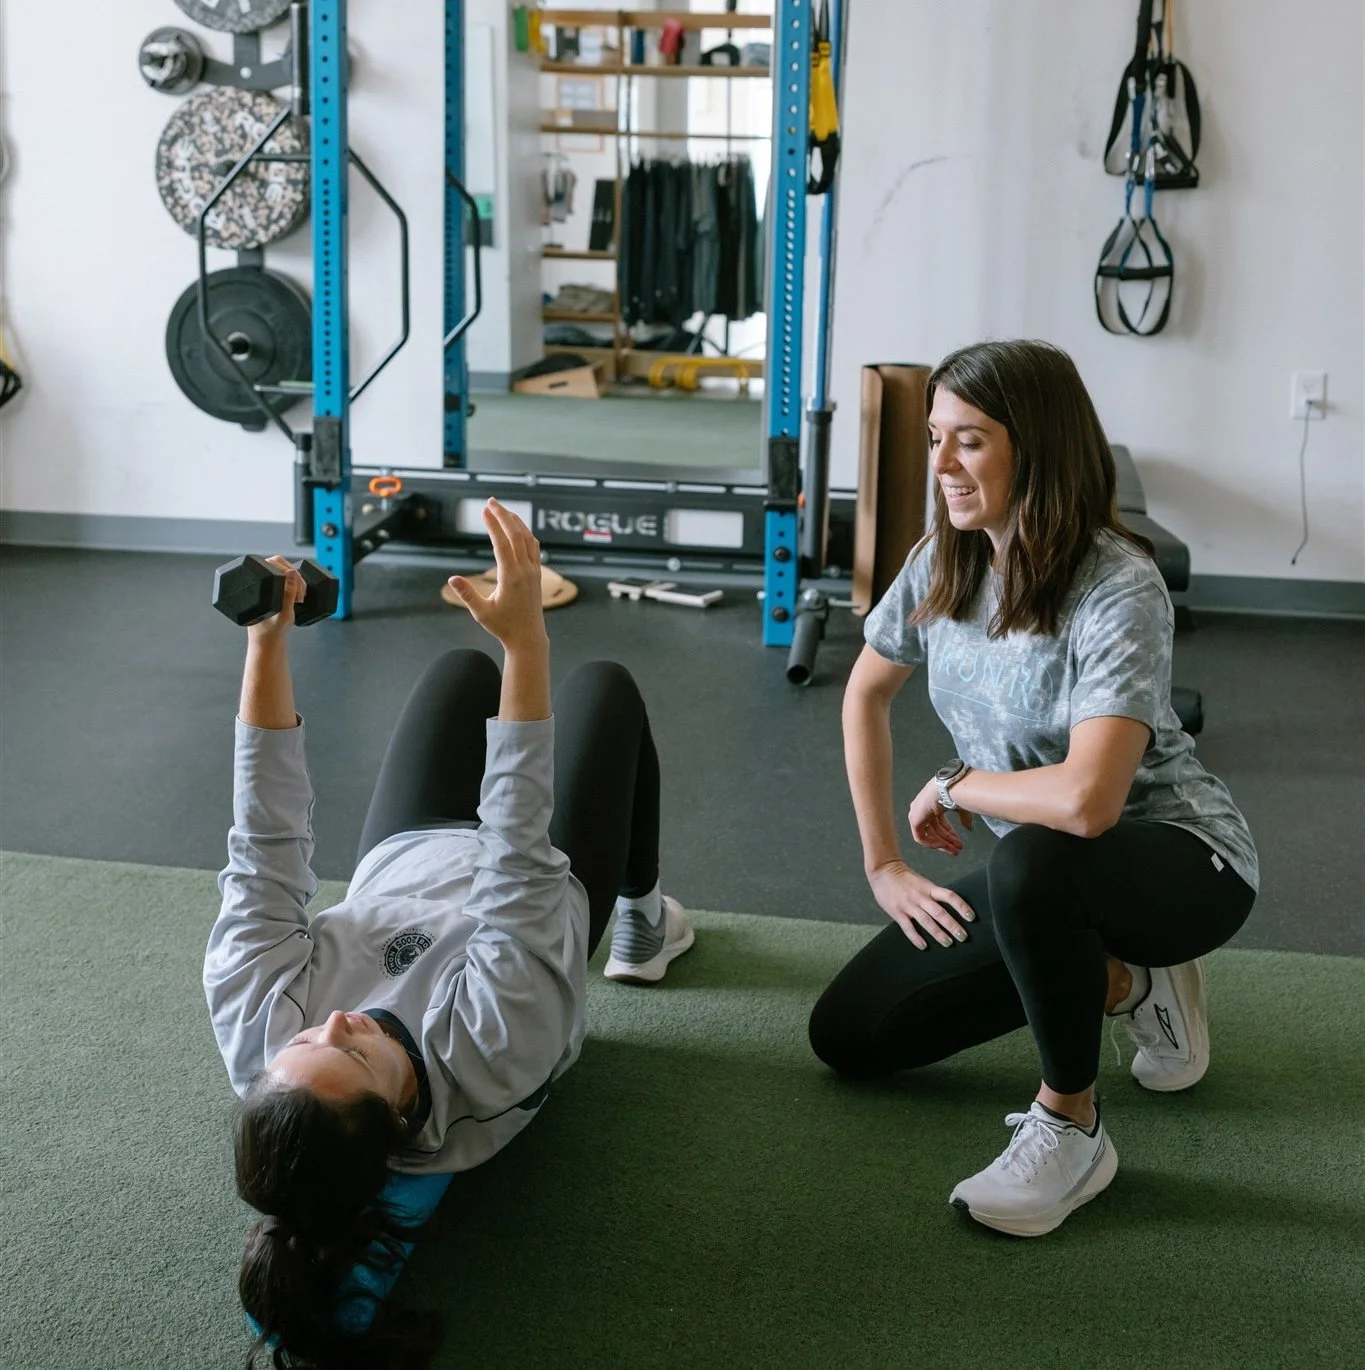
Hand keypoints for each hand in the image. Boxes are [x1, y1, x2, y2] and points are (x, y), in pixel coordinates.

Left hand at [245, 555, 305, 645]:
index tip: (296, 592)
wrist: (267, 640)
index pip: (274, 562)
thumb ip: (288, 593)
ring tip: (298, 600)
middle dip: (296, 579)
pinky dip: (296, 586)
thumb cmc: (272, 629)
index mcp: (254, 583)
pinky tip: (297, 598)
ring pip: (286, 572)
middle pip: (281, 564)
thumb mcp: (284, 613)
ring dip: (297, 583)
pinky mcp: (272, 588)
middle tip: (299, 598)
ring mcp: (265, 584)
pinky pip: (287, 579)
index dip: (290, 573)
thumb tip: (292, 572)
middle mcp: (257, 580)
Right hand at [445, 499, 547, 652]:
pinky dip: (525, 533)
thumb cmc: (503, 627)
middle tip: (491, 501)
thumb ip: (467, 594)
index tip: (484, 510)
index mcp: (511, 577)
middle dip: (503, 515)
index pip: (501, 543)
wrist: (528, 638)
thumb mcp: (481, 613)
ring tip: (502, 509)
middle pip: (516, 534)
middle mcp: (525, 570)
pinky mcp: (537, 574)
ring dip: (515, 521)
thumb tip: (452, 578)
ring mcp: (533, 571)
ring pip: (527, 538)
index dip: (492, 525)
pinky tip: (518, 528)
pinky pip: (533, 547)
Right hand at [867, 859, 974, 949]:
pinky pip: (908, 928)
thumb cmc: (905, 879)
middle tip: (963, 937)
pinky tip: (924, 946)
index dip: (962, 906)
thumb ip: (934, 895)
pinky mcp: (897, 912)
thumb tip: (951, 908)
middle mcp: (920, 897)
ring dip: (938, 934)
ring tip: (949, 943)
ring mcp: (909, 905)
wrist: (883, 871)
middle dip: (953, 925)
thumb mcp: (923, 883)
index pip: (949, 896)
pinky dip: (916, 938)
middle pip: (940, 912)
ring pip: (926, 921)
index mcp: (929, 888)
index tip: (972, 917)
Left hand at [908, 777, 974, 856]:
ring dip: (942, 844)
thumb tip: (969, 828)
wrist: (950, 787)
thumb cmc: (956, 792)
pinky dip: (932, 843)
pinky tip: (945, 846)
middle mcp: (923, 807)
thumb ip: (964, 819)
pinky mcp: (914, 819)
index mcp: (933, 802)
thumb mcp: (962, 808)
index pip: (940, 822)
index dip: (950, 834)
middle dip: (947, 841)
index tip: (958, 842)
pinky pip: (921, 837)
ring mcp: (917, 813)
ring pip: (929, 835)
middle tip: (957, 849)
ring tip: (954, 850)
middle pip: (935, 829)